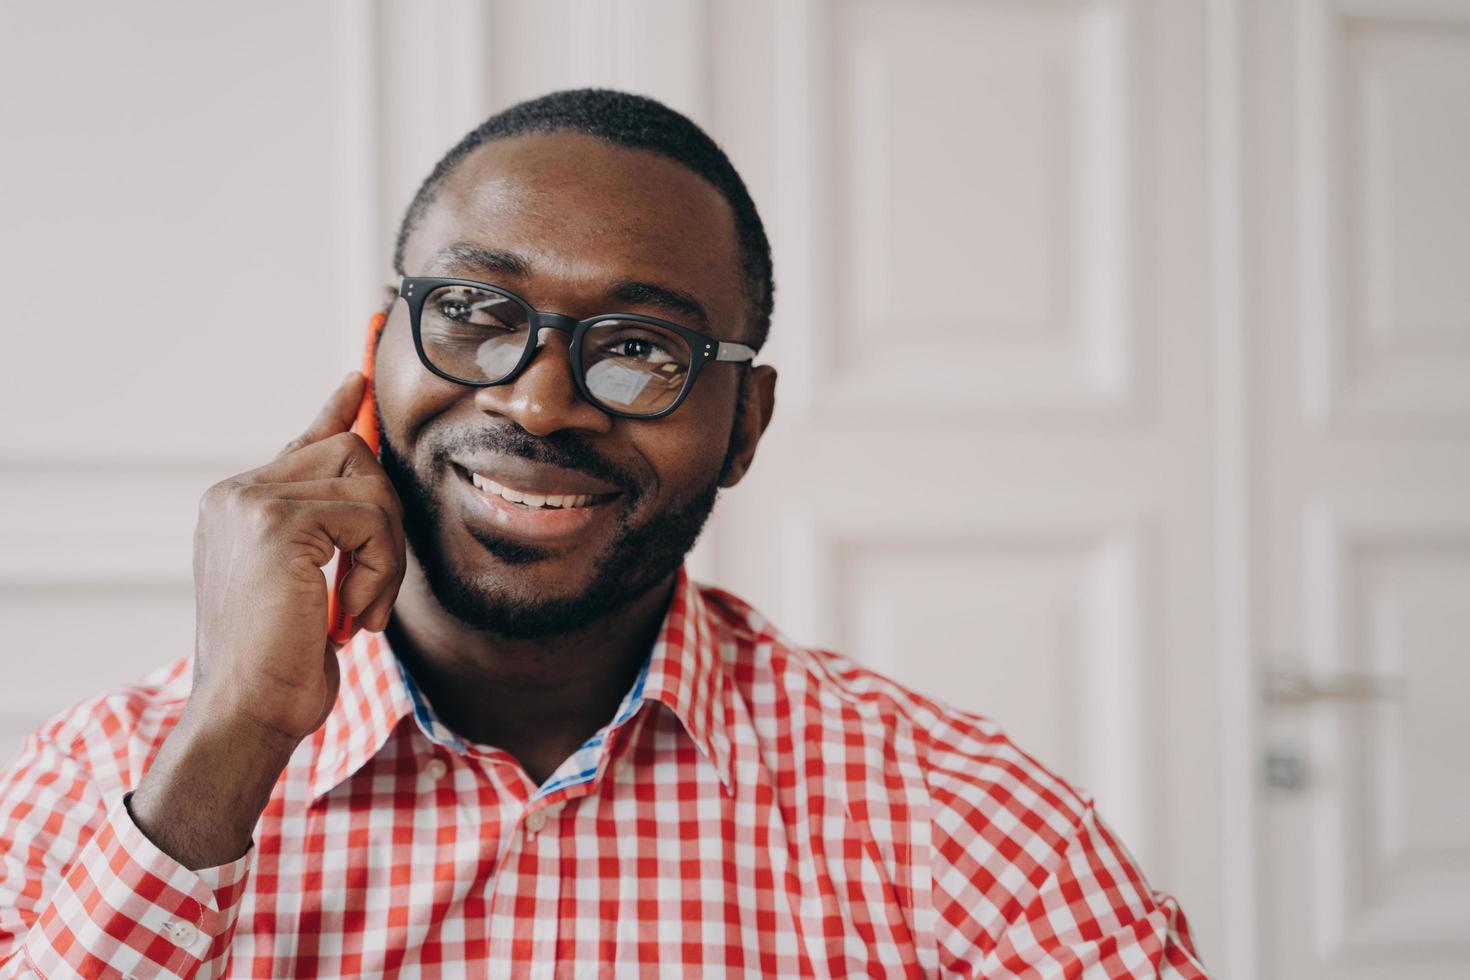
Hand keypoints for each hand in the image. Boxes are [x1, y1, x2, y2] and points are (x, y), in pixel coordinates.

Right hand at [189, 371, 406, 745]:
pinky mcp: (280, 523)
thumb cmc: (279, 665)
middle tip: (375, 587)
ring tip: (362, 608)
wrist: (246, 710)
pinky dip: (381, 568)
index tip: (357, 381)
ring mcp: (253, 501)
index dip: (336, 412)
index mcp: (236, 506)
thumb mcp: (305, 587)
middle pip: (351, 455)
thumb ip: (326, 536)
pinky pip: (370, 518)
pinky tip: (353, 613)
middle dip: (385, 521)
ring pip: (368, 483)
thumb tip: (367, 495)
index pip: (303, 444)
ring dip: (386, 552)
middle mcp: (237, 493)